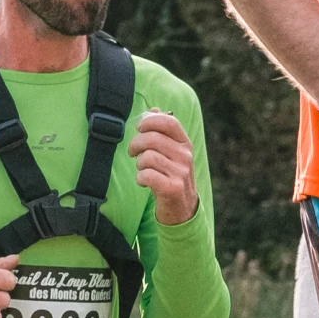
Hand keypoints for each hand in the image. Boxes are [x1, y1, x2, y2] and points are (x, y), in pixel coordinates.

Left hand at [129, 109, 197, 224]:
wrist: (182, 208)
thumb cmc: (171, 175)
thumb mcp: (171, 152)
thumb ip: (162, 131)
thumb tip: (154, 109)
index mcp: (185, 143)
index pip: (169, 122)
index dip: (150, 120)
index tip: (139, 128)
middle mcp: (185, 156)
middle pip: (152, 138)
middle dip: (136, 144)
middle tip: (133, 152)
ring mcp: (180, 173)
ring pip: (147, 157)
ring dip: (139, 164)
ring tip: (143, 169)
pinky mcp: (172, 188)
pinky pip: (146, 175)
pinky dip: (140, 178)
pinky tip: (144, 182)